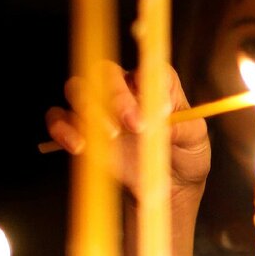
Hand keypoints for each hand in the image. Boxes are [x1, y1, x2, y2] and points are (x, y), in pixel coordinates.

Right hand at [44, 61, 209, 199]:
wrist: (169, 186)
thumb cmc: (185, 154)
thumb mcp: (195, 141)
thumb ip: (182, 127)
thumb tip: (162, 117)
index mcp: (157, 85)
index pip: (150, 69)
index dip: (152, 82)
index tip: (163, 110)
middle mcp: (126, 89)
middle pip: (107, 72)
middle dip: (117, 96)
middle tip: (136, 126)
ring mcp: (100, 108)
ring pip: (78, 89)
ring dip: (89, 108)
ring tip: (111, 135)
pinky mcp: (81, 130)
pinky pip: (59, 119)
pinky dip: (64, 129)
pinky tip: (80, 145)